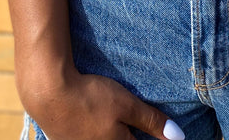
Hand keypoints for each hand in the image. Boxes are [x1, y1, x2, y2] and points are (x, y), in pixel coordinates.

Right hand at [21, 69, 184, 139]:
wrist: (49, 94)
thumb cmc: (91, 98)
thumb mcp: (127, 105)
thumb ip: (151, 121)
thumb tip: (179, 137)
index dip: (154, 136)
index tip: (159, 131)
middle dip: (134, 132)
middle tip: (140, 120)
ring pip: (108, 139)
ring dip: (116, 131)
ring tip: (115, 117)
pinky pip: (91, 138)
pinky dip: (99, 130)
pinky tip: (97, 117)